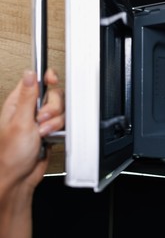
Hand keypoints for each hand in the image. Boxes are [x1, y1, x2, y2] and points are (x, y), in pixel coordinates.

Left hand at [0, 69, 64, 191]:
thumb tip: (30, 74)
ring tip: (43, 133)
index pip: (35, 81)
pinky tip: (50, 137)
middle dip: (53, 108)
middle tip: (42, 120)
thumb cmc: (12, 155)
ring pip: (61, 110)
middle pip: (53, 95)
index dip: (46, 78)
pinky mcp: (50, 130)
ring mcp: (41, 121)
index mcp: (17, 103)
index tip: (52, 81)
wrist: (19, 177)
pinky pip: (63, 123)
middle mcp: (30, 110)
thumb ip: (27, 97)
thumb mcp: (20, 122)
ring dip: (55, 122)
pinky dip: (60, 130)